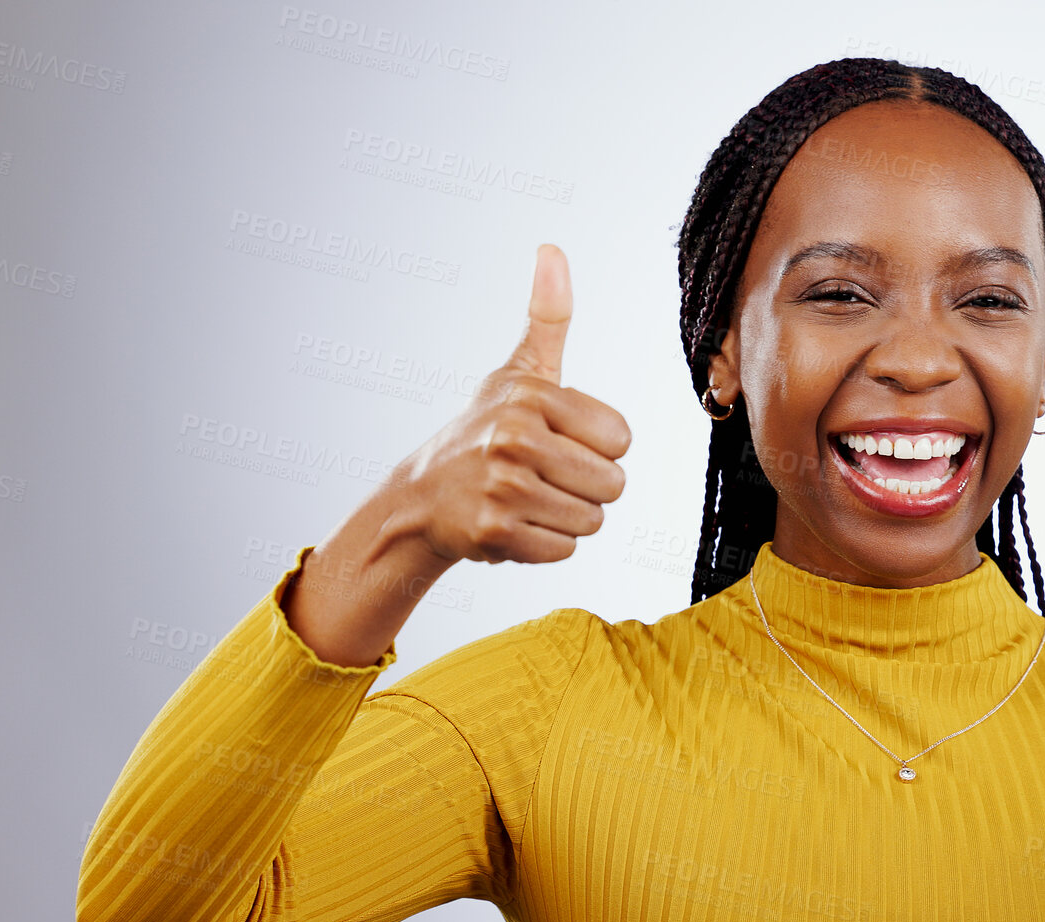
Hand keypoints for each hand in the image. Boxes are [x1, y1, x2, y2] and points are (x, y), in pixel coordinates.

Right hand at [391, 243, 632, 565]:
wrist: (422, 497)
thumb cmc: (485, 429)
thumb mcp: (519, 370)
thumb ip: (547, 316)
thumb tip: (552, 248)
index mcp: (532, 397)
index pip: (622, 439)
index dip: (598, 447)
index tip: (560, 441)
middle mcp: (515, 439)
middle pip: (613, 484)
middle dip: (587, 488)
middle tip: (545, 476)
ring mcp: (502, 489)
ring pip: (592, 521)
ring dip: (567, 517)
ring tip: (528, 498)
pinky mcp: (493, 533)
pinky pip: (563, 549)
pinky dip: (544, 544)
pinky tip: (513, 523)